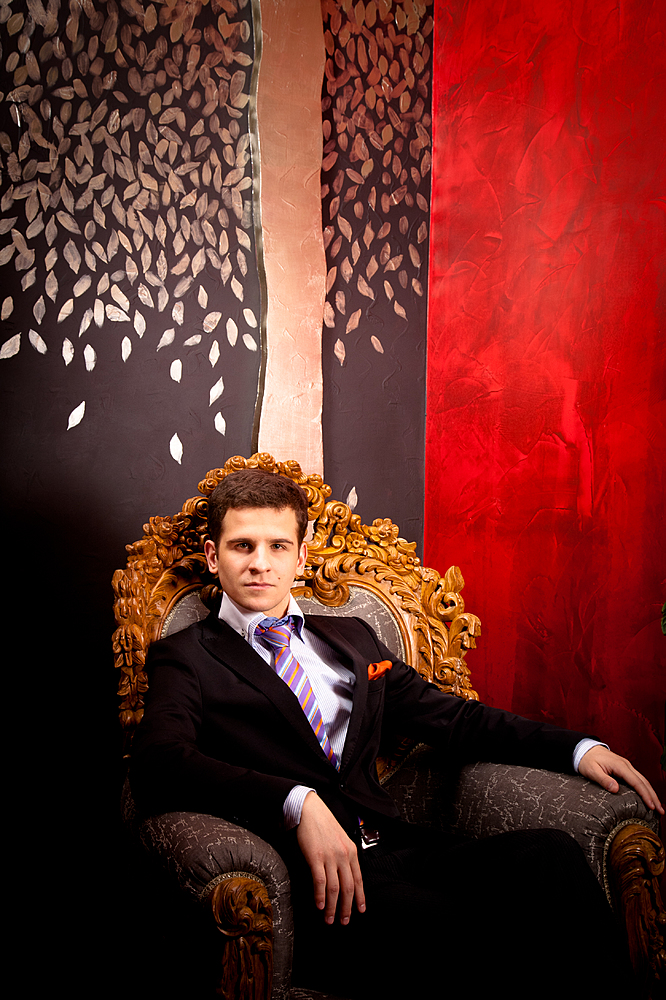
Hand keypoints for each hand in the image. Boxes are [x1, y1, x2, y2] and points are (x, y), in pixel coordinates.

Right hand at [296, 792, 365, 924]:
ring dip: (332, 907)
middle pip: (348, 888)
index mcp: (351, 851)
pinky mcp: (315, 857)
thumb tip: (346, 875)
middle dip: (347, 908)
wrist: (309, 810)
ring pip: (334, 888)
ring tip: (329, 918)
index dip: (360, 897)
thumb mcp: (341, 839)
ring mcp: (329, 856)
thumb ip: (344, 856)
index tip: (360, 911)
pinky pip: (320, 881)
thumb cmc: (323, 824)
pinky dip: (320, 896)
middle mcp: (343, 855)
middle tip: (344, 921)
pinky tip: (319, 905)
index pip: (358, 879)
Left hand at [578, 746, 663, 814]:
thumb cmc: (587, 760)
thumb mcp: (592, 771)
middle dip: (653, 796)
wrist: (585, 749)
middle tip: (661, 811)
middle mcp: (626, 765)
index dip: (645, 795)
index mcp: (620, 766)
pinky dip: (645, 788)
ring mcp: (627, 766)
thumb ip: (603, 779)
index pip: (637, 782)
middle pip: (644, 782)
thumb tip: (616, 789)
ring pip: (643, 780)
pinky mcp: (625, 769)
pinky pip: (638, 779)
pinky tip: (648, 796)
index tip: (652, 806)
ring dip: (651, 793)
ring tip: (658, 806)